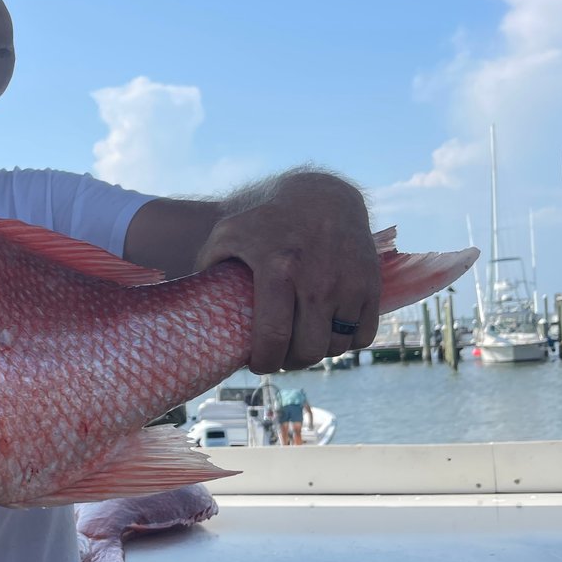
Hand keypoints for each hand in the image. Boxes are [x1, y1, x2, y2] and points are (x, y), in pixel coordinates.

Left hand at [195, 171, 379, 372]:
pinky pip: (363, 336)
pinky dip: (346, 342)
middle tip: (278, 355)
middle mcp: (318, 280)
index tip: (256, 364)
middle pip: (308, 350)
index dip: (264, 362)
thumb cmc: (267, 220)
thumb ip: (205, 265)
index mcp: (278, 269)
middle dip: (289, 362)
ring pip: (336, 347)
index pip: (274, 337)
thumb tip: (189, 303)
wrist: (323, 197)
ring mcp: (350, 283)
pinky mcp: (372, 285)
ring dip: (317, 352)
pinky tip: (326, 331)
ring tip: (300, 341)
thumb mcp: (228, 233)